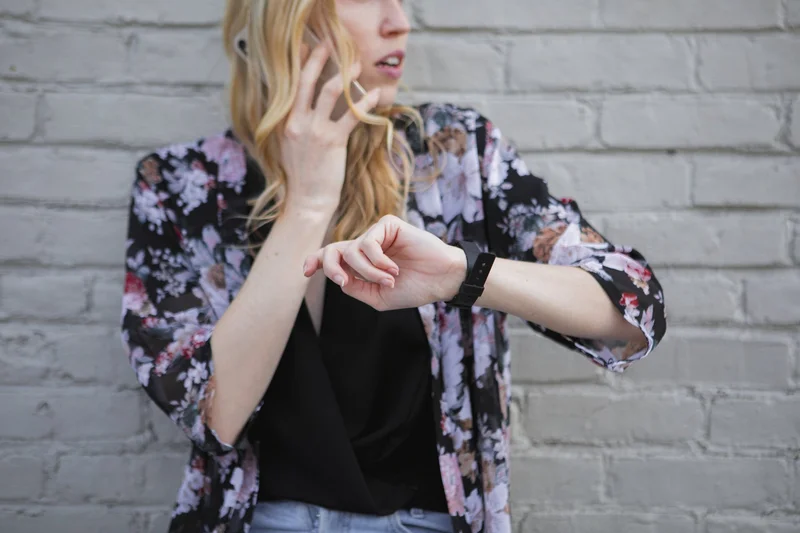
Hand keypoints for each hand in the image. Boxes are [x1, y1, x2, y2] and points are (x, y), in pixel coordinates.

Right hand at [281, 44, 380, 214]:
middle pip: (306, 80)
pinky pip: (351, 115)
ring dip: (344, 74)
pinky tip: (375, 95)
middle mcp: (295, 122)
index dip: (300, 64)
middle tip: (330, 44)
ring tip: (356, 65)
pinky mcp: (332, 141)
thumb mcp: (289, 147)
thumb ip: (294, 125)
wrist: (306, 201)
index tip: (308, 48)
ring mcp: (313, 131)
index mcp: (283, 122)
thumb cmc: (302, 177)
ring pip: (329, 91)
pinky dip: (365, 103)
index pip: (290, 86)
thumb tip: (306, 108)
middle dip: (318, 58)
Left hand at [302, 215, 466, 310]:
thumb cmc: (414, 288)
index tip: (305, 272)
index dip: (315, 261)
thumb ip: (355, 288)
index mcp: (361, 263)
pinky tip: (394, 268)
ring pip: (352, 251)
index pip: (331, 257)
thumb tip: (338, 277)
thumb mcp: (378, 297)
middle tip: (343, 282)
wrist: (440, 280)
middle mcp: (365, 246)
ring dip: (368, 271)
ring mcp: (376, 234)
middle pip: (333, 250)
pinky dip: (377, 261)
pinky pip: (368, 243)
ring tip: (389, 279)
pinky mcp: (388, 224)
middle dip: (330, 267)